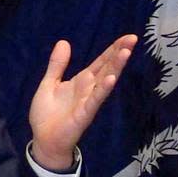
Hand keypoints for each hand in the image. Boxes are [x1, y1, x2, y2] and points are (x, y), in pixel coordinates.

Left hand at [28, 34, 137, 169]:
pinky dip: (102, 90)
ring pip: (105, 81)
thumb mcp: (49, 83)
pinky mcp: (84, 114)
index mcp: (81, 81)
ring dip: (115, 67)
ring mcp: (88, 101)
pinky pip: (95, 100)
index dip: (113, 49)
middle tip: (133, 38)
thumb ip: (57, 65)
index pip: (101, 62)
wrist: (43, 140)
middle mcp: (89, 89)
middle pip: (107, 67)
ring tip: (126, 52)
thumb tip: (64, 41)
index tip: (128, 36)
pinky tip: (110, 79)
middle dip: (119, 53)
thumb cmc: (47, 114)